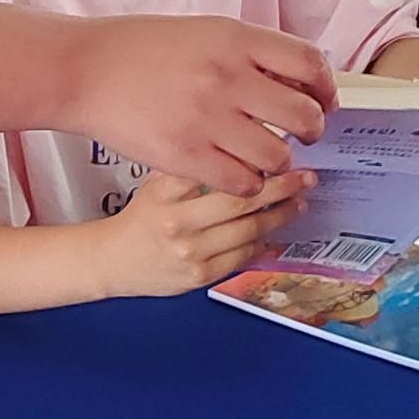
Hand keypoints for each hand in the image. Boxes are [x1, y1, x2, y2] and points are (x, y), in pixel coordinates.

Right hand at [72, 15, 336, 197]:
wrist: (83, 70)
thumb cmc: (137, 49)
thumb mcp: (201, 32)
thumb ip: (246, 52)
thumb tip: (294, 81)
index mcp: (233, 38)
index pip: (308, 62)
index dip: (325, 86)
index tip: (322, 99)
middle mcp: (226, 75)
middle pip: (302, 114)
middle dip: (312, 130)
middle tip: (303, 135)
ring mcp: (207, 118)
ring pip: (277, 155)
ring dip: (279, 161)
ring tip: (267, 158)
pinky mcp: (185, 155)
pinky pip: (241, 182)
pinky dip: (248, 183)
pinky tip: (238, 175)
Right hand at [97, 170, 317, 298]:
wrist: (114, 260)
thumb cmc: (139, 218)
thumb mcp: (153, 182)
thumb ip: (187, 166)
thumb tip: (233, 143)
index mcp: (165, 193)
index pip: (213, 170)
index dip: (250, 160)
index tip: (276, 148)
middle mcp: (178, 222)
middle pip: (240, 201)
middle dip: (280, 187)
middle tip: (304, 176)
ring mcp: (191, 252)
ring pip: (248, 231)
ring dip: (280, 215)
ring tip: (298, 201)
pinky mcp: (200, 275)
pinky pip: (241, 257)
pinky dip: (263, 243)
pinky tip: (276, 230)